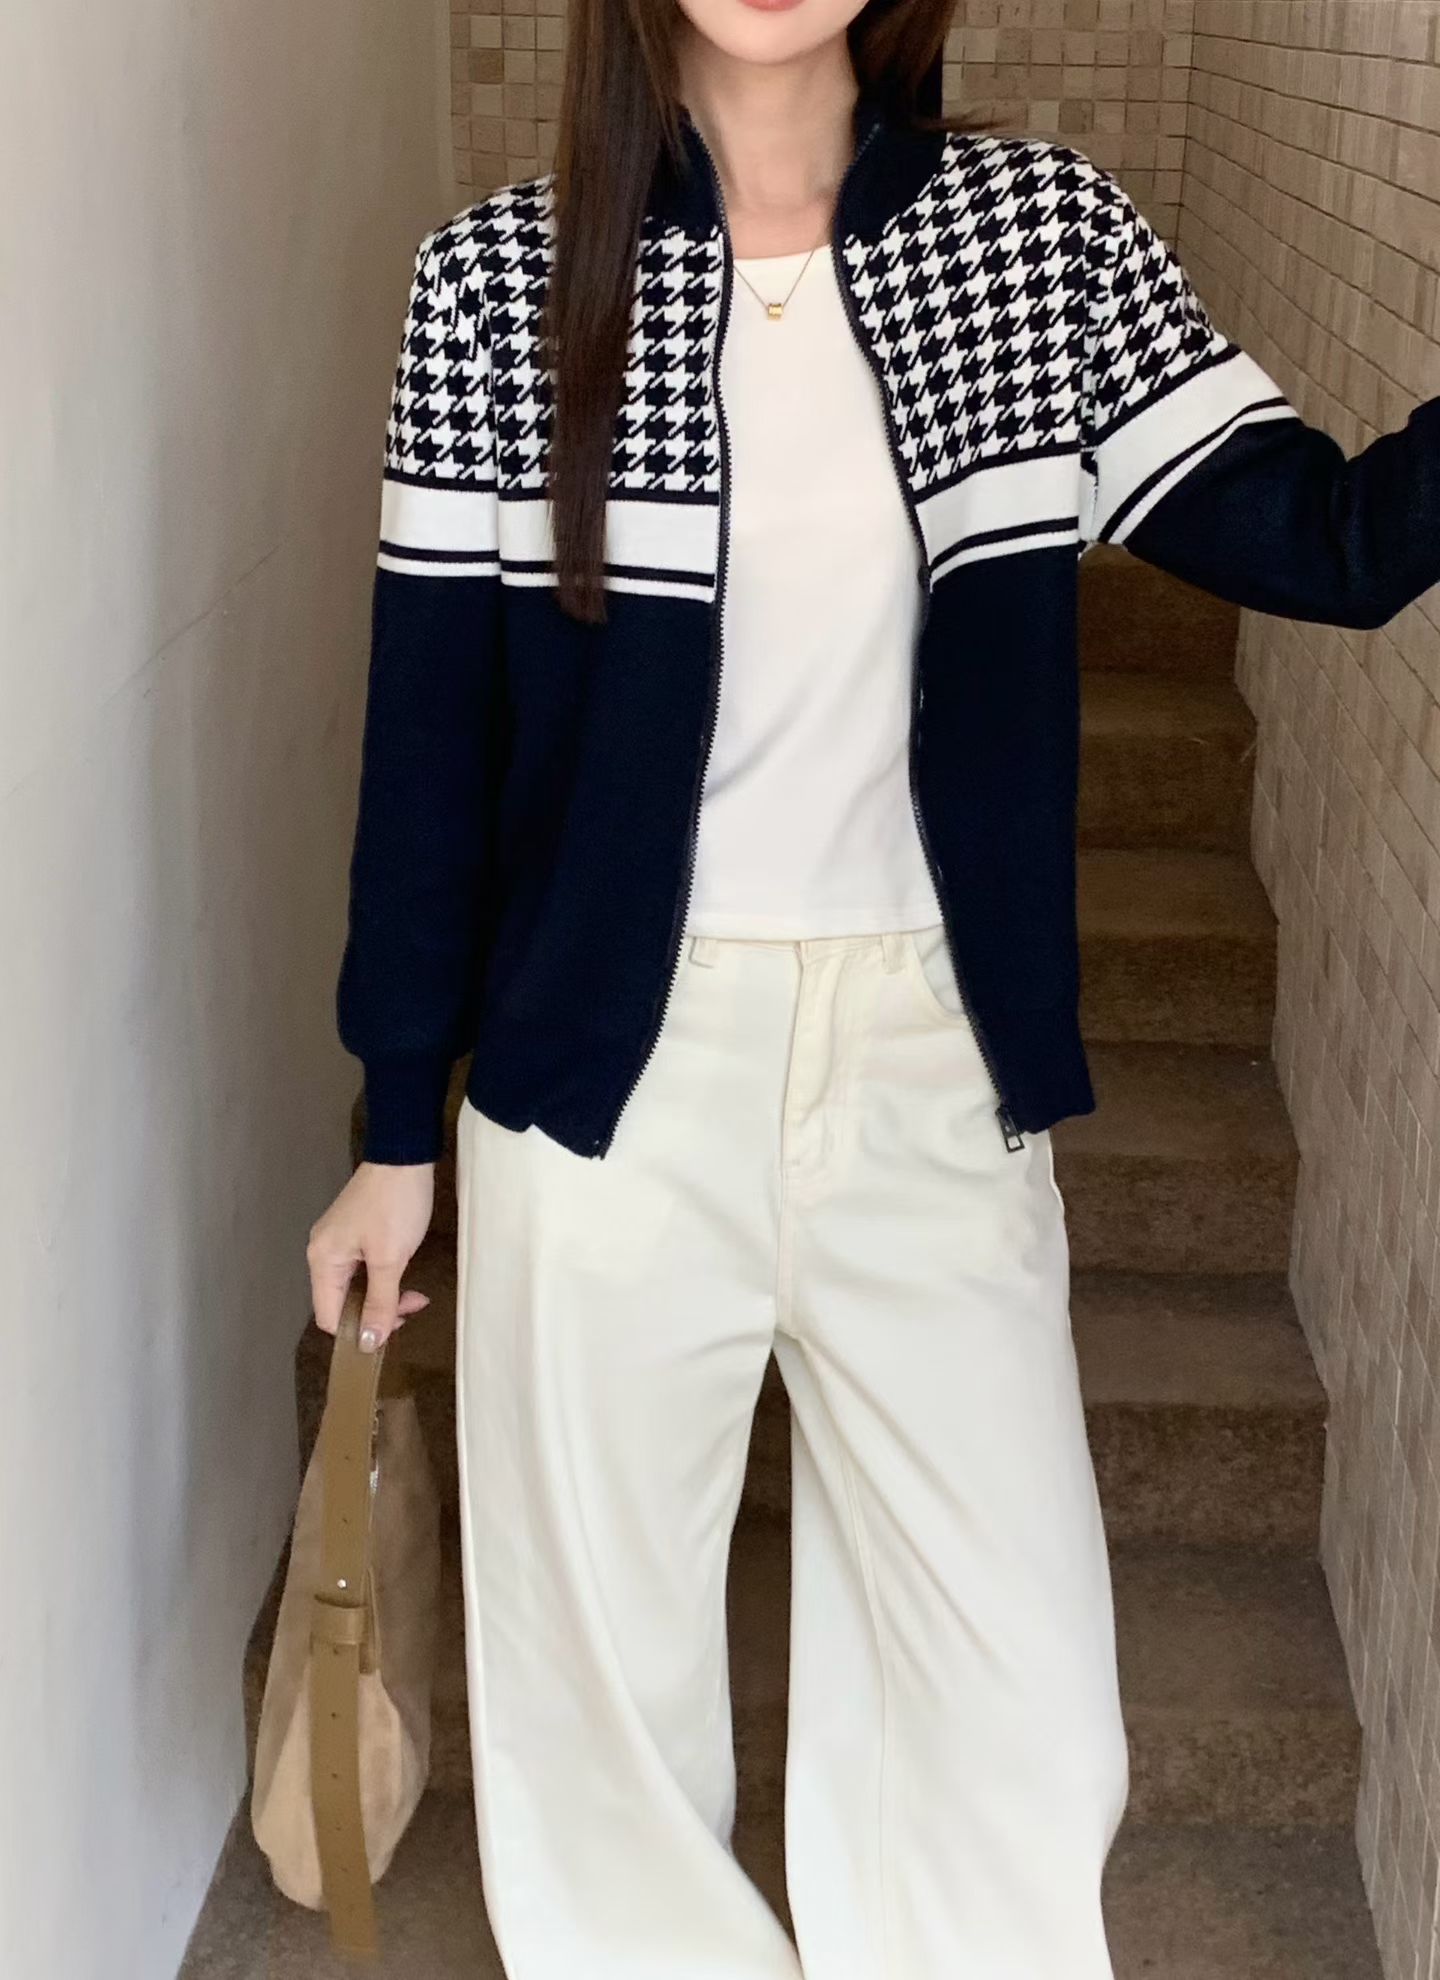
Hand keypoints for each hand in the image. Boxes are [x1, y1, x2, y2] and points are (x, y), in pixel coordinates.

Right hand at [307, 1160, 436, 1351]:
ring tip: (414, 1294)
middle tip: (411, 1306)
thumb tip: (367, 1343)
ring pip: (356, 1288)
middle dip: (377, 1312)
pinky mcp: (354, 1233)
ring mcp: (338, 1242)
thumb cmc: (395, 1204)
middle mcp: (323, 1253)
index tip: (393, 1326)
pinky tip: (403, 1276)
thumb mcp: (391, 1259)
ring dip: (384, 1296)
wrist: (404, 1157)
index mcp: (323, 1261)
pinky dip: (383, 1278)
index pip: (329, 1317)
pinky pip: (363, 1270)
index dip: (359, 1330)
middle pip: (343, 1303)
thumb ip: (380, 1303)